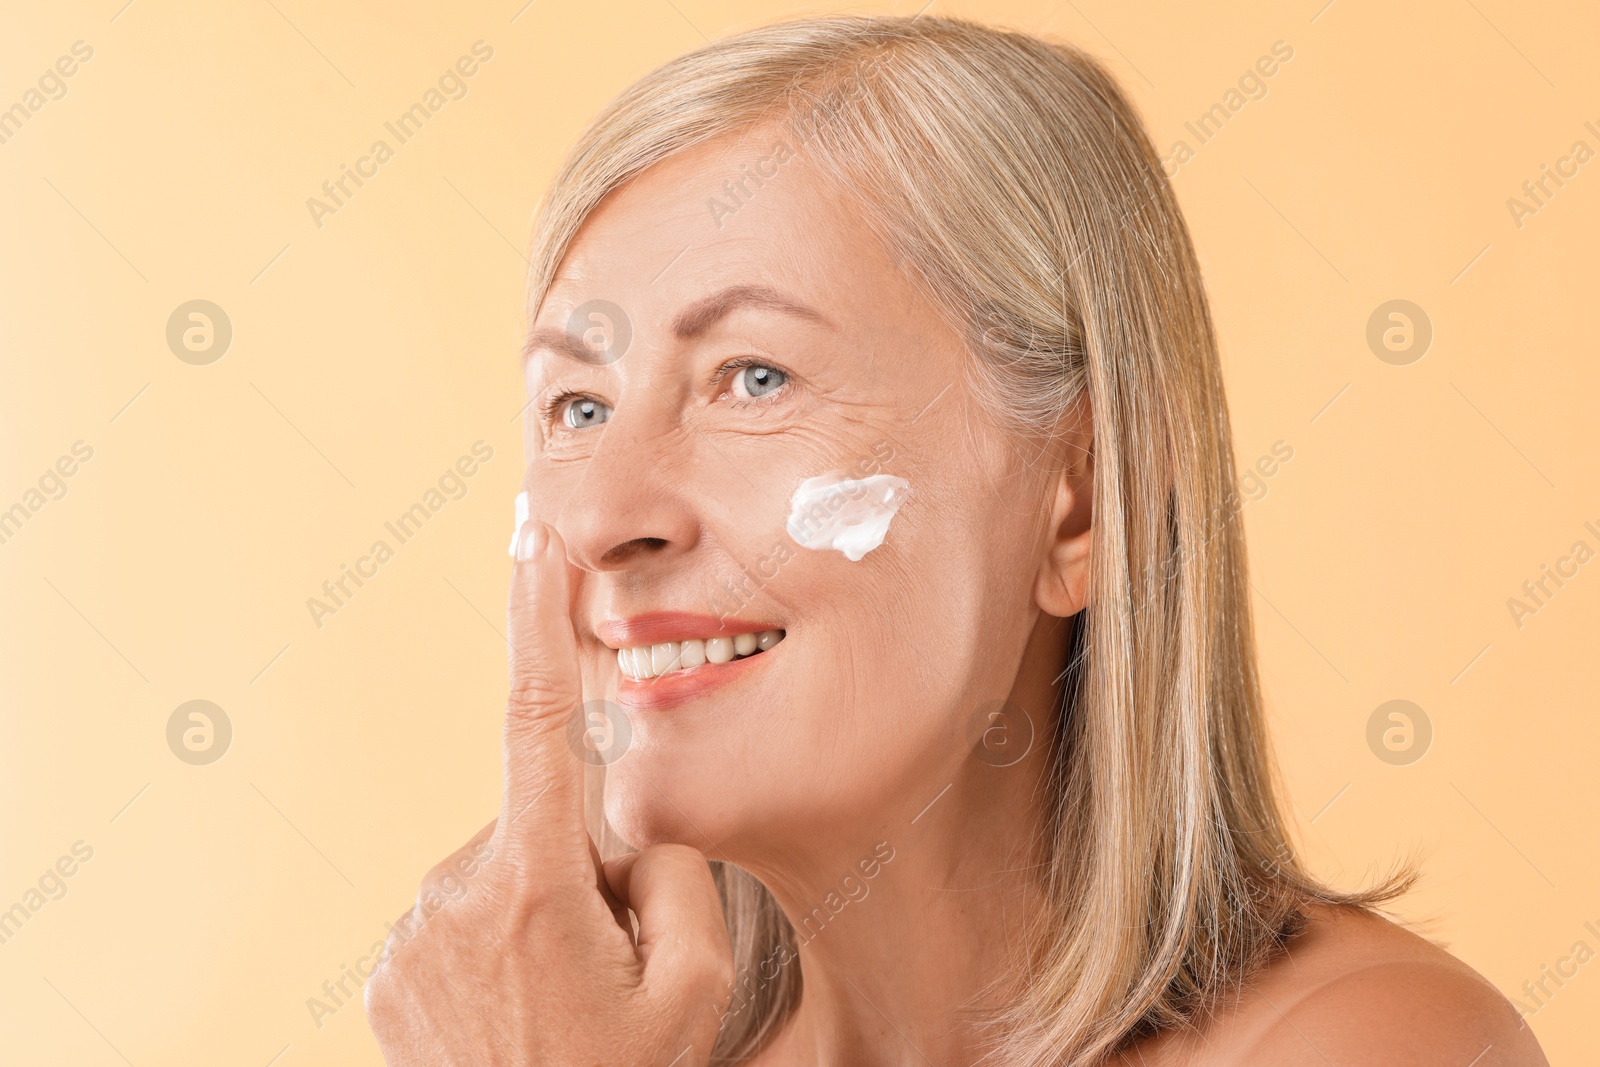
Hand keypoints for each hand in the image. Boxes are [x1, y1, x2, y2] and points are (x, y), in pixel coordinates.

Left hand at [365, 519, 734, 1064]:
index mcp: (535, 887)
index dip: (535, 618)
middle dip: (585, 859)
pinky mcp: (388, 970)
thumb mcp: (694, 979)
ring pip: (502, 869)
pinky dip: (495, 938)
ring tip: (564, 993)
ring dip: (540, 905)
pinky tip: (519, 1001)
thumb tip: (630, 810)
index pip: (535, 719)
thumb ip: (673, 866)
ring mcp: (411, 937)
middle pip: (541, 821)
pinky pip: (458, 913)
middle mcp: (454, 896)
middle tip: (613, 954)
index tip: (529, 535)